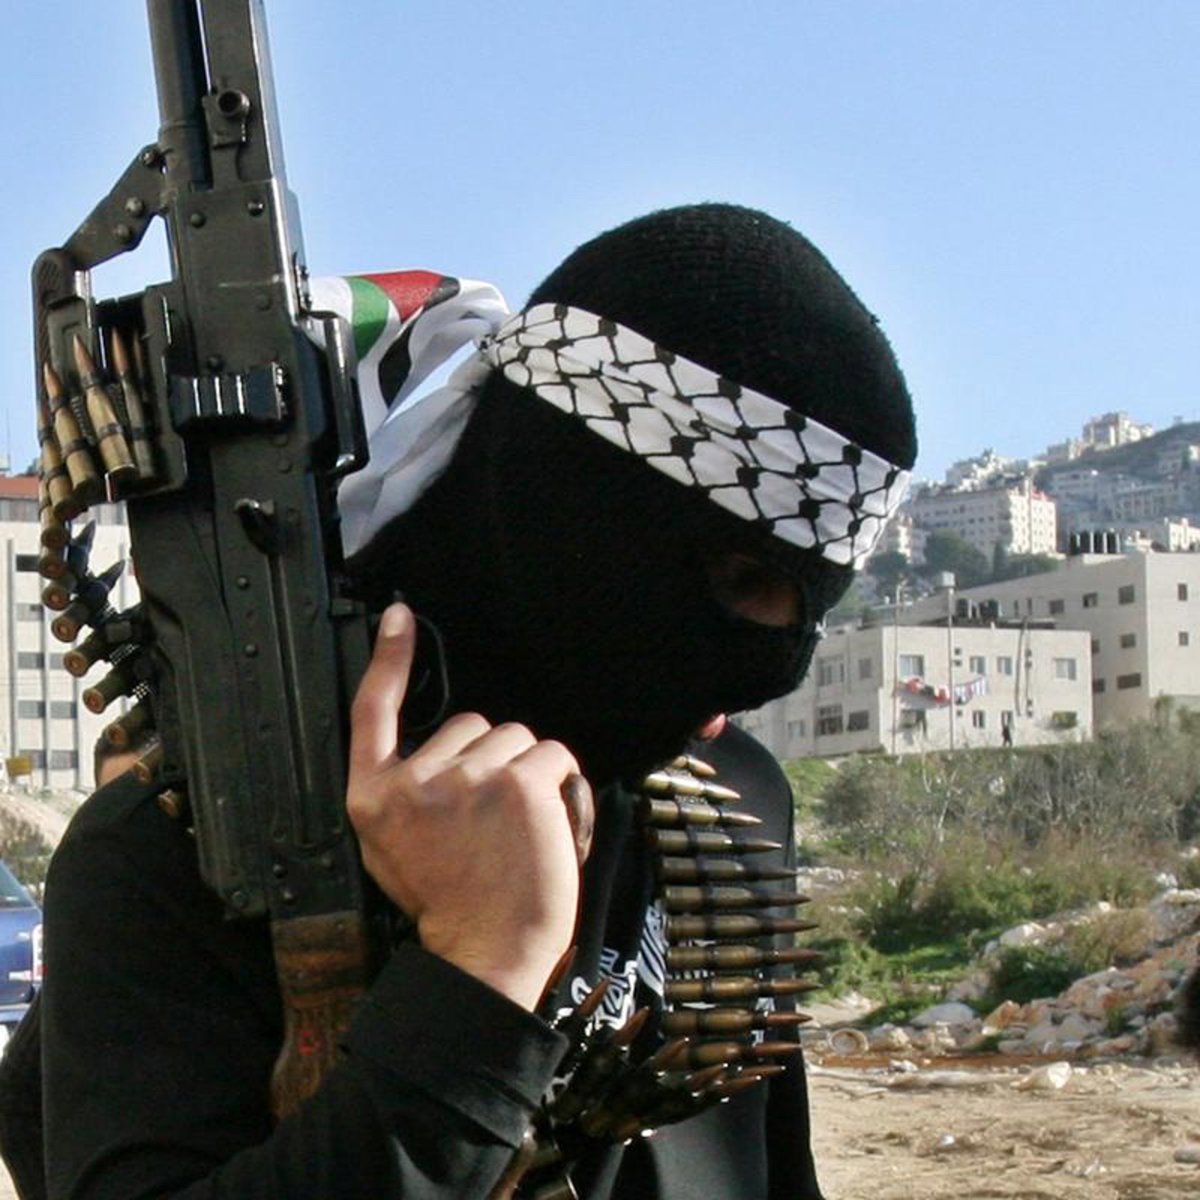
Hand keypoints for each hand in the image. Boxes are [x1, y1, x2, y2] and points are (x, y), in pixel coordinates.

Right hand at [347, 603, 592, 1010]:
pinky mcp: (518, 784)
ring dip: (526, 770)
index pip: (373, 711)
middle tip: (489, 818)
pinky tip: (547, 818)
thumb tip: (439, 745)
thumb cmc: (449, 902)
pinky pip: (552, 754)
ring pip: (515, 737)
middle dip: (489, 758)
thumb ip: (404, 791)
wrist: (487, 950)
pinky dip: (561, 780)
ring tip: (516, 825)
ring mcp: (467, 779)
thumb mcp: (392, 848)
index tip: (399, 618)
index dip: (389, 660)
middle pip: (470, 723)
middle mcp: (415, 780)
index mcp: (374, 796)